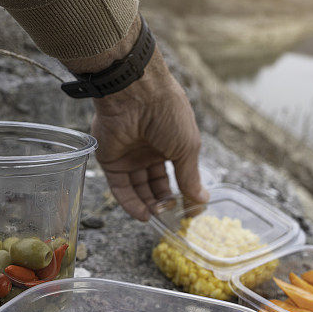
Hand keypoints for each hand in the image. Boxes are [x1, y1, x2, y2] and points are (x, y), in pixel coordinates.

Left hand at [62, 17, 207, 219]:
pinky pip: (120, 187)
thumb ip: (191, 177)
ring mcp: (129, 155)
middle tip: (170, 216)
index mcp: (170, 142)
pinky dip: (130, 203)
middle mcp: (149, 150)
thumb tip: (202, 201)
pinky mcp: (110, 160)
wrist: (135, 93)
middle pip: (155, 183)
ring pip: (138, 188)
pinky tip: (143, 215)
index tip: (188, 210)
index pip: (176, 173)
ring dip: (148, 205)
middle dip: (163, 201)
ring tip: (157, 218)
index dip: (182, 191)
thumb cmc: (168, 113)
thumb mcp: (187, 147)